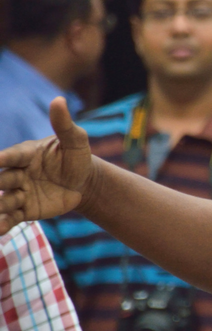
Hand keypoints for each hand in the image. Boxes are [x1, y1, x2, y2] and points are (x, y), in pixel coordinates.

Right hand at [0, 97, 95, 233]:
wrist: (84, 183)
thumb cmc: (76, 158)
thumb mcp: (75, 141)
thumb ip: (64, 124)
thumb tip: (59, 100)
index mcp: (25, 155)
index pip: (11, 157)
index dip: (3, 160)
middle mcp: (17, 173)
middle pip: (2, 180)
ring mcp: (19, 192)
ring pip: (4, 200)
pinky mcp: (24, 210)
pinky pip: (11, 218)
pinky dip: (3, 224)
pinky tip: (0, 230)